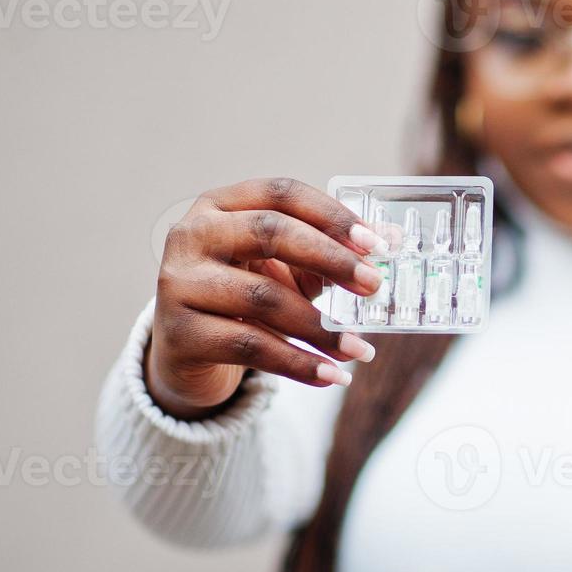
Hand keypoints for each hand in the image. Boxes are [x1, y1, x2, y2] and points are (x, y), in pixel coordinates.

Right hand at [145, 178, 386, 419]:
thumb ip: (330, 253)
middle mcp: (192, 235)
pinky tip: (331, 376)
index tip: (376, 244)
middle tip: (374, 285)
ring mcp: (179, 283)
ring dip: (321, 327)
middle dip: (331, 258)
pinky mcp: (180, 334)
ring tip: (360, 350)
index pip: (281, 194)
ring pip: (263, 298)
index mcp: (220, 205)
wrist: (187, 354)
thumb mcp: (283, 269)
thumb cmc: (242, 298)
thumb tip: (392, 240)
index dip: (332, 215)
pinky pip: (251, 347)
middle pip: (269, 232)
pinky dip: (298, 364)